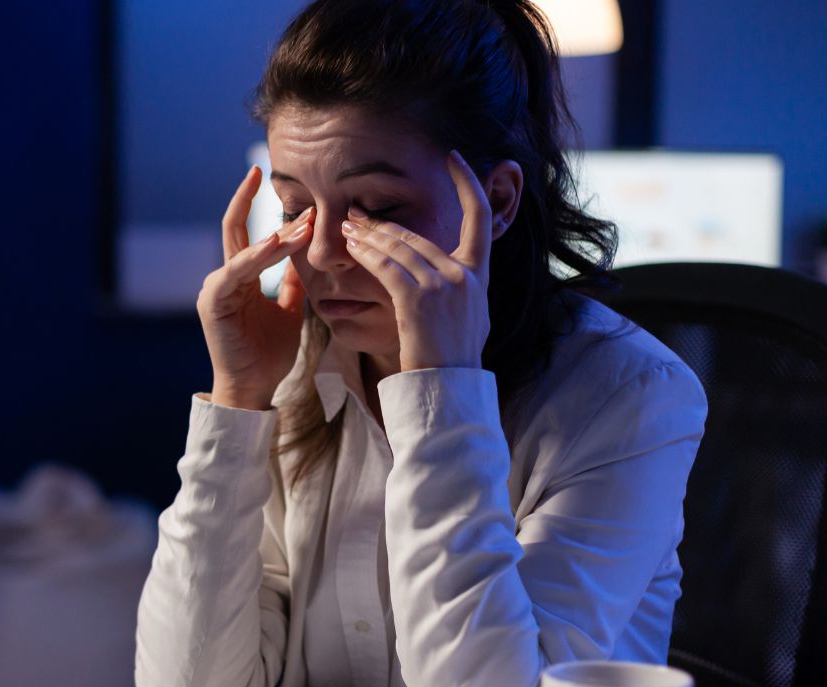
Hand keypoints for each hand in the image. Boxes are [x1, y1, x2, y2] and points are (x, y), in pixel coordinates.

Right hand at [198, 166, 314, 409]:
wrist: (253, 388)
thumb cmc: (268, 354)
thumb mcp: (289, 310)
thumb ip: (291, 283)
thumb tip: (303, 257)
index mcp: (240, 277)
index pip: (250, 233)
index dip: (266, 210)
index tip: (292, 192)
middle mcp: (225, 277)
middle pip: (234, 227)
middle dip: (245, 197)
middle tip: (262, 168)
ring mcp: (216, 288)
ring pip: (243, 248)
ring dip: (274, 234)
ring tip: (301, 220)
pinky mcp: (213, 302)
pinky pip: (236, 272)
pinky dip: (255, 256)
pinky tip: (275, 243)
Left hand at [339, 150, 491, 371]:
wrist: (450, 391)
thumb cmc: (453, 361)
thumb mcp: (469, 318)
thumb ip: (461, 289)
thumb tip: (453, 276)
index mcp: (480, 276)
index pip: (481, 217)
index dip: (470, 183)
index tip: (455, 157)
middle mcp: (465, 275)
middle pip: (418, 235)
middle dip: (383, 223)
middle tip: (356, 212)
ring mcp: (444, 286)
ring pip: (399, 248)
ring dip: (367, 236)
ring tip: (345, 226)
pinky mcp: (419, 299)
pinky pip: (387, 267)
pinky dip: (366, 254)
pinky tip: (350, 247)